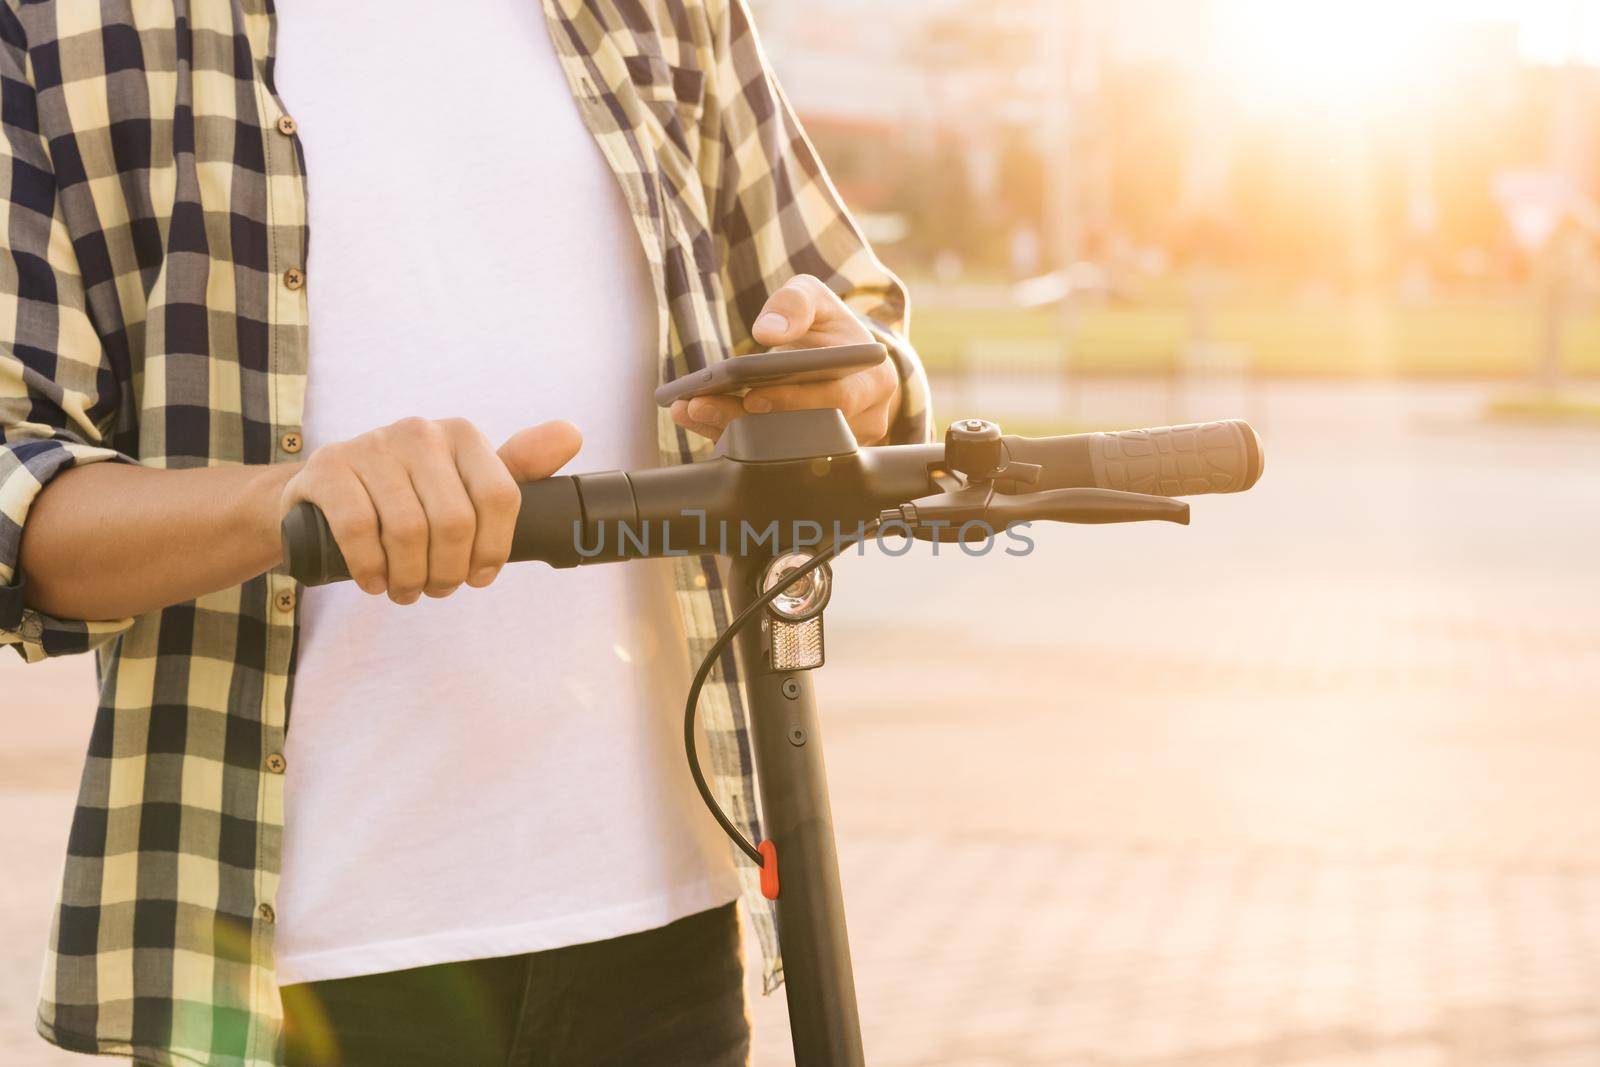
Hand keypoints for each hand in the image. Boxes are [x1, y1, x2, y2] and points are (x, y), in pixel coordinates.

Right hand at [281, 418, 581, 602]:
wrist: (327, 491)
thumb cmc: (411, 494)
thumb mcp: (466, 482)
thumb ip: (519, 469)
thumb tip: (573, 434)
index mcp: (463, 435)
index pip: (500, 498)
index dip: (493, 550)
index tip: (480, 576)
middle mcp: (420, 432)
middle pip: (455, 522)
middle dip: (448, 572)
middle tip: (437, 589)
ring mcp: (371, 445)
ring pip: (407, 531)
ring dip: (409, 577)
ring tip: (407, 590)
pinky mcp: (329, 467)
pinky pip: (358, 530)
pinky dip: (371, 569)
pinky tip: (374, 581)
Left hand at [670, 274, 900, 444]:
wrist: (837, 357)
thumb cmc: (826, 327)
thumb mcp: (814, 298)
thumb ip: (794, 304)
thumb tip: (768, 331)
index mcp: (873, 381)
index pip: (837, 398)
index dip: (794, 401)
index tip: (751, 395)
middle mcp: (863, 421)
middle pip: (802, 431)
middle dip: (748, 420)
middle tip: (701, 405)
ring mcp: (839, 446)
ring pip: (781, 448)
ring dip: (731, 432)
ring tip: (690, 409)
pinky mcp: (809, 458)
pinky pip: (768, 454)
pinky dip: (728, 439)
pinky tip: (696, 420)